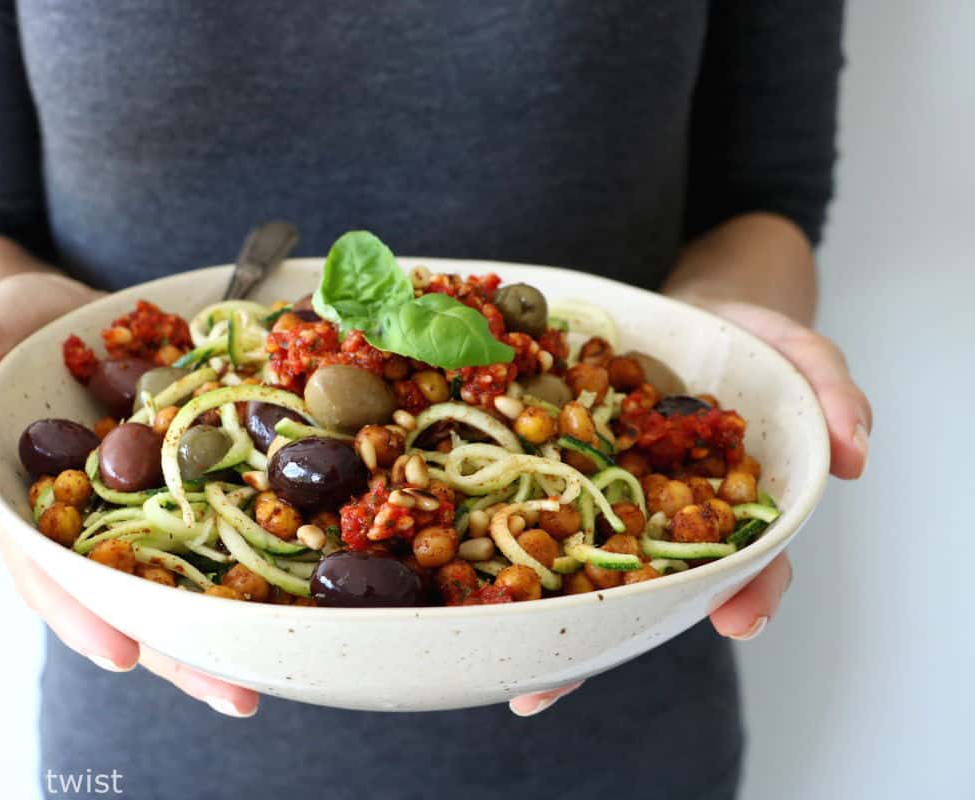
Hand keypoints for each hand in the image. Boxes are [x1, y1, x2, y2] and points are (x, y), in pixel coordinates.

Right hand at [0, 269, 258, 716]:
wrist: (49, 305)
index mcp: (22, 508)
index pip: (47, 571)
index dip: (81, 612)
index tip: (124, 651)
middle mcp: (81, 523)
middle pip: (124, 595)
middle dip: (175, 648)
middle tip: (233, 692)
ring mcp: (133, 506)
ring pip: (176, 573)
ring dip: (221, 621)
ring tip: (276, 663)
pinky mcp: (179, 480)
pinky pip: (216, 516)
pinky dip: (252, 546)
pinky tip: (298, 581)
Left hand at [509, 300, 870, 716]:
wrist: (689, 316)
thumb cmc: (750, 347)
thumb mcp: (800, 358)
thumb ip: (830, 394)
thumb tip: (854, 452)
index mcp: (727, 506)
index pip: (745, 560)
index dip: (746, 590)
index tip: (737, 618)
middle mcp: (664, 516)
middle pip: (645, 585)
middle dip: (610, 633)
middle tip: (560, 687)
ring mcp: (609, 496)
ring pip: (579, 562)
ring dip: (545, 616)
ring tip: (513, 673)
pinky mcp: (560, 464)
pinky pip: (531, 503)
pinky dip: (499, 537)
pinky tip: (467, 578)